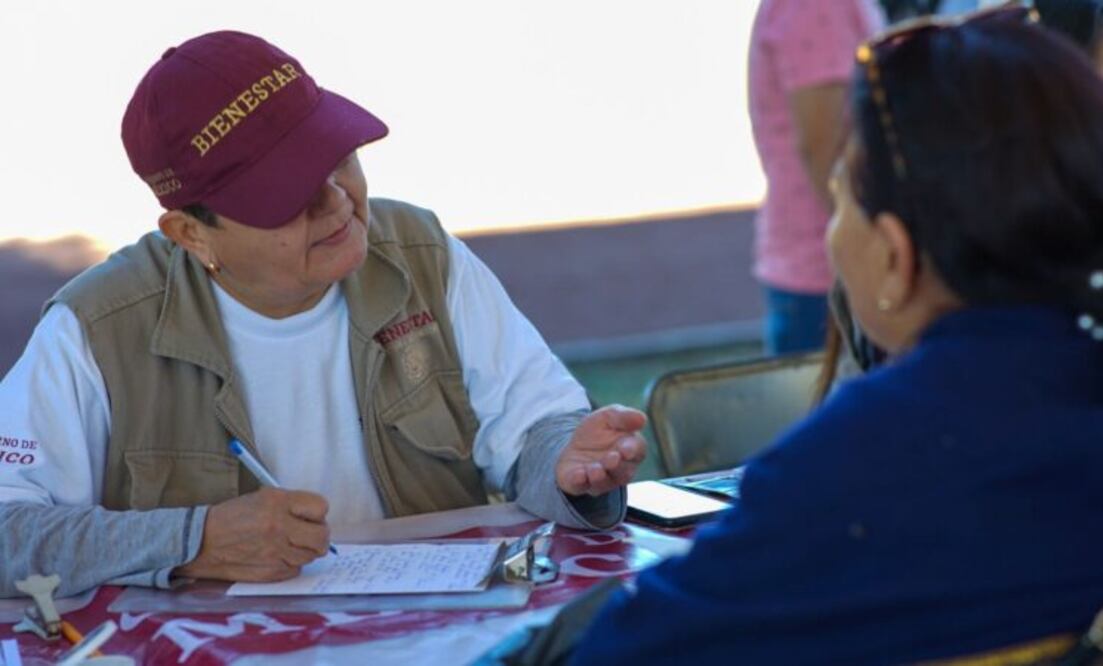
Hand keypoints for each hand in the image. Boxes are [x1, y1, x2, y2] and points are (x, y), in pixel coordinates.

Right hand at [174, 487, 330, 582]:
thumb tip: (316, 518)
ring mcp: (275, 551)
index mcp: (278, 502)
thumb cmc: (232, 518)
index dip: (317, 513)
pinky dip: (290, 564)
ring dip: (304, 551)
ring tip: (287, 545)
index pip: (321, 507)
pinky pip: (295, 570)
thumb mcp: (262, 497)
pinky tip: (276, 557)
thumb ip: (291, 505)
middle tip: (310, 535)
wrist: (201, 542)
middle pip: (322, 536)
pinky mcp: (270, 572)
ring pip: (311, 555)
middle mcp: (279, 526)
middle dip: (320, 536)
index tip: (311, 516)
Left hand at [556, 405, 646, 496]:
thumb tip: (642, 418)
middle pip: (623, 472)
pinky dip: (579, 482)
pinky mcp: (580, 484)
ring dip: (600, 476)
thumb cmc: (596, 431)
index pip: (637, 451)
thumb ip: (623, 416)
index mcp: (630, 449)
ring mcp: (599, 480)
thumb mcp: (608, 417)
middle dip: (617, 465)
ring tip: (595, 469)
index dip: (632, 450)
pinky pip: (581, 486)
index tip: (626, 449)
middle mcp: (618, 469)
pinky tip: (578, 475)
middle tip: (611, 458)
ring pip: (604, 482)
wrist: (570, 443)